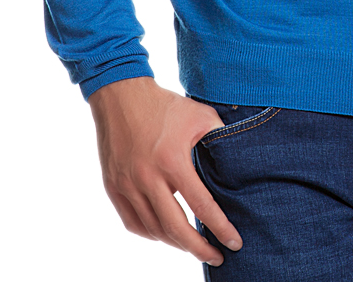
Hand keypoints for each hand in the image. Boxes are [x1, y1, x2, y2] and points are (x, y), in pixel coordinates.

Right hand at [88, 76, 242, 265]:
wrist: (121, 95)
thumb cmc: (165, 105)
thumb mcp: (199, 115)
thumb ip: (220, 138)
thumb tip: (239, 162)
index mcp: (172, 160)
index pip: (202, 205)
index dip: (220, 227)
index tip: (234, 242)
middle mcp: (148, 177)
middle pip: (176, 228)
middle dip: (200, 248)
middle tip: (217, 257)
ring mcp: (127, 185)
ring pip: (154, 230)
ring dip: (176, 243)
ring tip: (194, 244)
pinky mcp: (114, 187)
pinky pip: (133, 223)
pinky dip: (151, 234)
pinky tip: (166, 233)